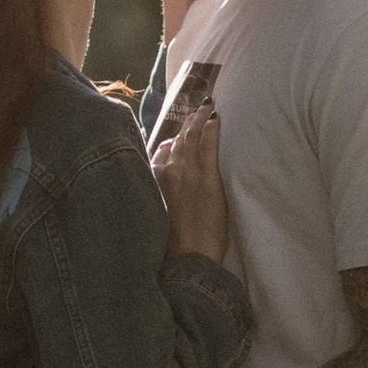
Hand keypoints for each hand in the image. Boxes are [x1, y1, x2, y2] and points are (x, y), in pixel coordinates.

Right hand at [153, 105, 229, 265]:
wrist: (187, 260)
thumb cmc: (170, 247)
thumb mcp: (154, 217)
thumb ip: (157, 197)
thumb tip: (162, 188)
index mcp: (152, 181)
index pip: (160, 152)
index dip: (170, 141)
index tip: (177, 134)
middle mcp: (166, 172)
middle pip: (176, 141)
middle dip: (186, 124)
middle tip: (195, 110)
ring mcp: (187, 174)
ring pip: (192, 138)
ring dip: (198, 120)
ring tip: (205, 108)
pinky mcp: (207, 179)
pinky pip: (209, 146)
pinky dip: (211, 130)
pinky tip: (216, 118)